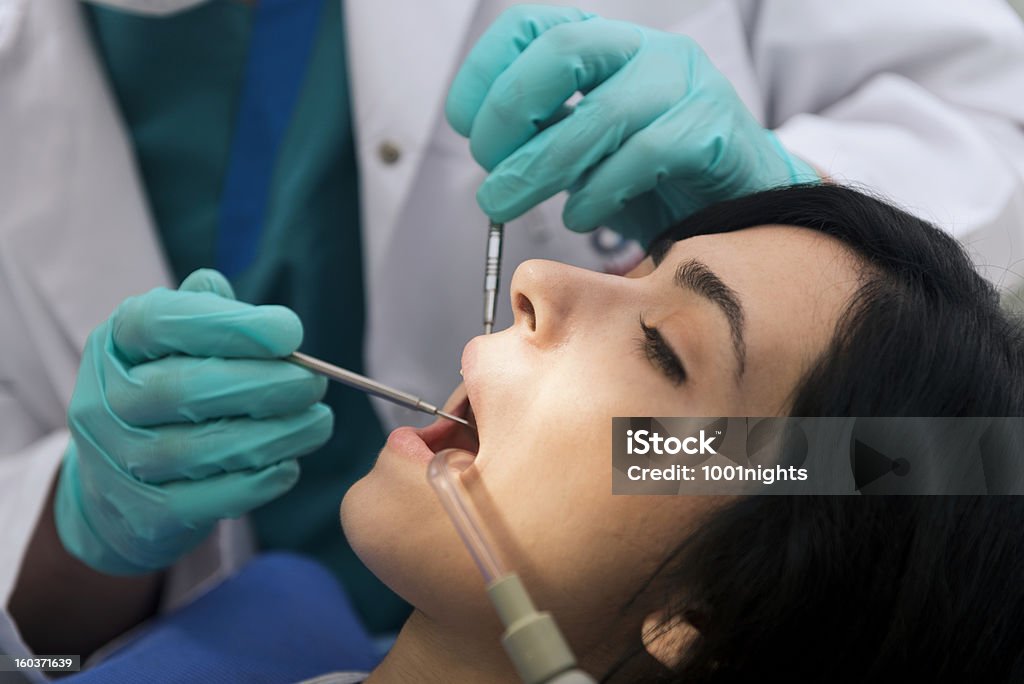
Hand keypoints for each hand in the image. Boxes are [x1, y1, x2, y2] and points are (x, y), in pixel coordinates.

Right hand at [55, 269, 332, 573]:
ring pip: (198, 450)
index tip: (290, 333)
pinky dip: (256, 482)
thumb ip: (208, 313)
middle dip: (263, 386)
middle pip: (181, 389)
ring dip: (274, 435)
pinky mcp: (143, 515)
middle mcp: (104, 400)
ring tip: (318, 422)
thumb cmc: (166, 393)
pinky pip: (205, 500)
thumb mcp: (174, 342)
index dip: (229, 325)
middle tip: (313, 384)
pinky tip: (288, 464)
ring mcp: (116, 462)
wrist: (118, 486)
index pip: (158, 322)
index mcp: (115, 343)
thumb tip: (258, 310)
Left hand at [446, 5, 818, 246]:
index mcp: (605, 45)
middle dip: (509, 113)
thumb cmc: (656, 181)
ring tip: (507, 206)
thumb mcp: (586, 152)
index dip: (485, 70)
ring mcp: (685, 84)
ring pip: (601, 113)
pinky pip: (645, 155)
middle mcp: (645, 50)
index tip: (466, 126)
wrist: (741, 208)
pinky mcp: (714, 130)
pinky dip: (598, 193)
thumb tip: (489, 157)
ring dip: (538, 167)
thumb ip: (544, 139)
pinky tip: (580, 217)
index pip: (532, 24)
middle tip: (489, 172)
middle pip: (562, 50)